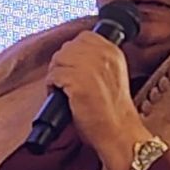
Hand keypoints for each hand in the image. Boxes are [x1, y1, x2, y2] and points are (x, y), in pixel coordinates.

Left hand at [44, 32, 153, 169]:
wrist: (118, 132)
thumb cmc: (111, 111)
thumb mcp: (111, 75)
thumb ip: (96, 61)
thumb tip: (71, 56)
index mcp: (113, 51)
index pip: (83, 37)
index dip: (72, 54)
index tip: (74, 70)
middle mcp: (103, 55)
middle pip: (67, 48)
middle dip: (62, 64)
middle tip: (66, 83)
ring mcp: (90, 67)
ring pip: (57, 60)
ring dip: (55, 76)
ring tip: (64, 91)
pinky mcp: (78, 81)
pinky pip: (53, 76)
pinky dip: (52, 87)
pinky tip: (63, 98)